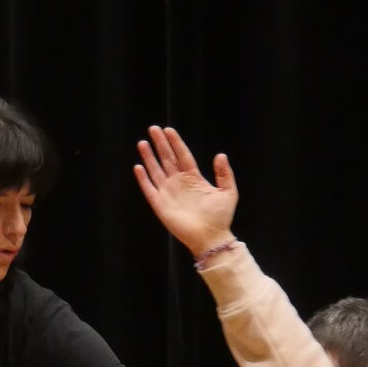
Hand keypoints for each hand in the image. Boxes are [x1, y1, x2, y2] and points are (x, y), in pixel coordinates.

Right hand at [133, 125, 237, 256]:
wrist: (211, 238)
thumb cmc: (221, 217)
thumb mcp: (228, 192)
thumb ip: (224, 174)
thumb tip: (220, 155)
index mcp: (194, 178)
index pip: (182, 155)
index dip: (176, 143)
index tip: (169, 130)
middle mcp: (179, 183)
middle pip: (167, 159)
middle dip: (160, 144)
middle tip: (153, 129)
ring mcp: (169, 193)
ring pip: (156, 170)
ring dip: (149, 157)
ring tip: (143, 143)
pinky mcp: (161, 205)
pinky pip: (150, 189)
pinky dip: (144, 179)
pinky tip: (139, 167)